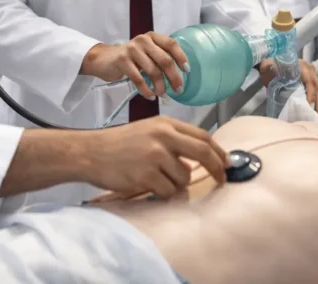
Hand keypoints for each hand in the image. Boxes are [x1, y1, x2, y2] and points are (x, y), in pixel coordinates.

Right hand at [80, 116, 227, 199]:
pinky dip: (162, 193)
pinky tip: (147, 185)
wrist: (91, 152)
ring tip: (156, 179)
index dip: (219, 152)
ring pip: (185, 177)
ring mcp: (155, 156)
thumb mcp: (148, 132)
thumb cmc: (119, 143)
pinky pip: (168, 192)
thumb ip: (173, 142)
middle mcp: (163, 136)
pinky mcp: (146, 175)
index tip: (227, 163)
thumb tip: (195, 163)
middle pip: (204, 153)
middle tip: (222, 180)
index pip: (203, 136)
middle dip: (217, 169)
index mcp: (166, 124)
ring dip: (177, 184)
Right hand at [81, 33, 187, 98]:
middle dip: (174, 77)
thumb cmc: (130, 58)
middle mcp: (143, 40)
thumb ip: (159, 58)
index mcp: (152, 37)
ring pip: (153, 71)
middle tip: (178, 90)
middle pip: (165, 60)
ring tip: (161, 94)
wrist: (104, 59)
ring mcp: (132, 50)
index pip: (171, 44)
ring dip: (160, 86)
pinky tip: (150, 96)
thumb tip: (178, 77)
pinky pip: (139, 79)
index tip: (187, 70)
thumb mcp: (146, 53)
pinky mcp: (122, 61)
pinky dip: (146, 90)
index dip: (181, 57)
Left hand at [257, 59, 317, 117]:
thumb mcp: (268, 67)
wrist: (271, 63)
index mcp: (300, 66)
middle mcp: (309, 70)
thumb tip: (273, 73)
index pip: (309, 81)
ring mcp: (312, 76)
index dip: (311, 93)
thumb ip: (271, 70)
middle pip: (317, 87)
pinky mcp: (313, 83)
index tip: (310, 106)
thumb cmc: (269, 67)